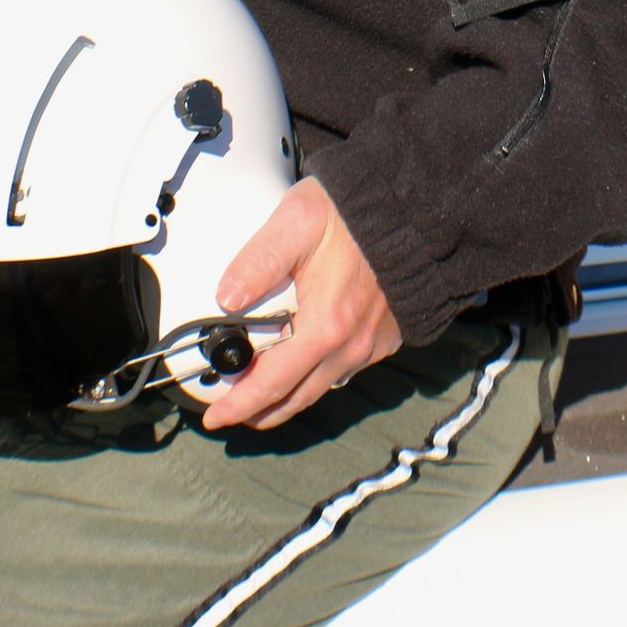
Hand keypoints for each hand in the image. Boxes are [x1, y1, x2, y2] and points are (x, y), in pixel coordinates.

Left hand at [201, 176, 400, 431]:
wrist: (411, 208)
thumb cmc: (352, 213)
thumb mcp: (296, 223)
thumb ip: (259, 261)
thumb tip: (226, 298)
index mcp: (324, 326)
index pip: (271, 384)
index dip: (239, 405)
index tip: (215, 418)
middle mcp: (350, 346)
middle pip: (296, 398)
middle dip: (259, 411)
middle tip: (230, 413)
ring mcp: (370, 345)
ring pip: (321, 388)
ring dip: (287, 398)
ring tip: (260, 397)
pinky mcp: (385, 338)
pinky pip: (345, 370)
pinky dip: (317, 376)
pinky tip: (303, 365)